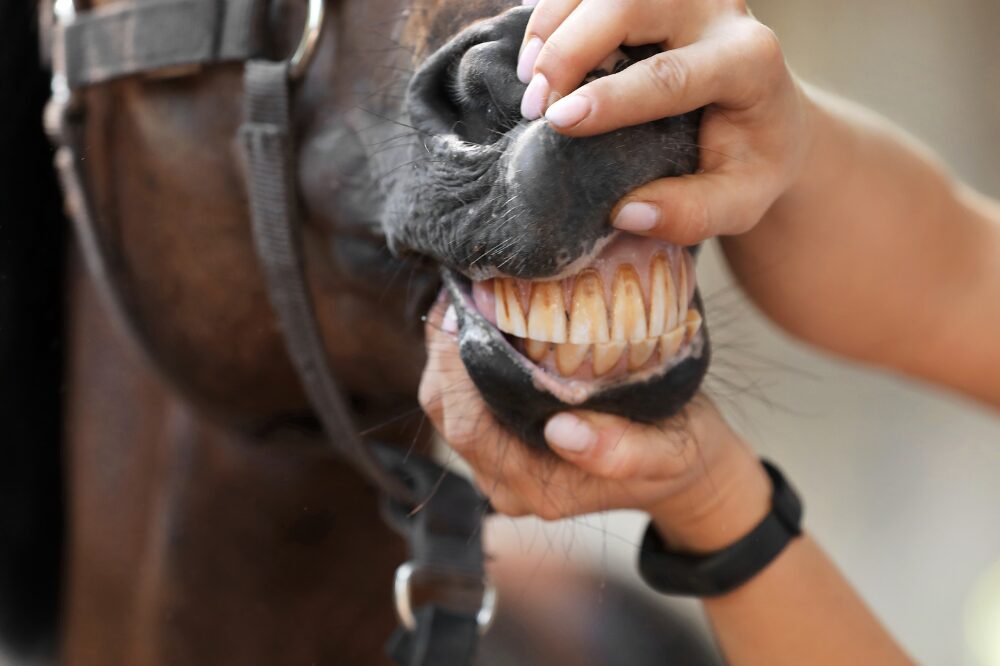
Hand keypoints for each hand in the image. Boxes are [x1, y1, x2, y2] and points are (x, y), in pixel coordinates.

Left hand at [419, 301, 771, 550]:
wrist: (686, 470)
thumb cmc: (677, 454)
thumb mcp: (667, 454)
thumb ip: (621, 453)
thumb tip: (562, 432)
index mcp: (536, 486)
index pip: (469, 426)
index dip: (454, 369)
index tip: (465, 308)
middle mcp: (506, 481)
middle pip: (446, 413)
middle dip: (442, 350)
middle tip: (459, 288)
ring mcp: (499, 464)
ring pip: (446, 406)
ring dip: (446, 351)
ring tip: (463, 294)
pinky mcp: (502, 443)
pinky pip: (463, 399)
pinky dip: (461, 358)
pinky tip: (479, 317)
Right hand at [518, 0, 812, 244]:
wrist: (767, 115)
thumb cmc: (748, 162)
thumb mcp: (738, 202)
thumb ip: (690, 214)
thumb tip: (625, 214)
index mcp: (748, 62)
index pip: (671, 73)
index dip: (610, 97)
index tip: (557, 122)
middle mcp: (719, 11)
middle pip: (630, 3)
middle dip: (570, 51)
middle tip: (534, 107)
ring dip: (553, 25)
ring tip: (528, 79)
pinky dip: (553, 13)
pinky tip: (536, 55)